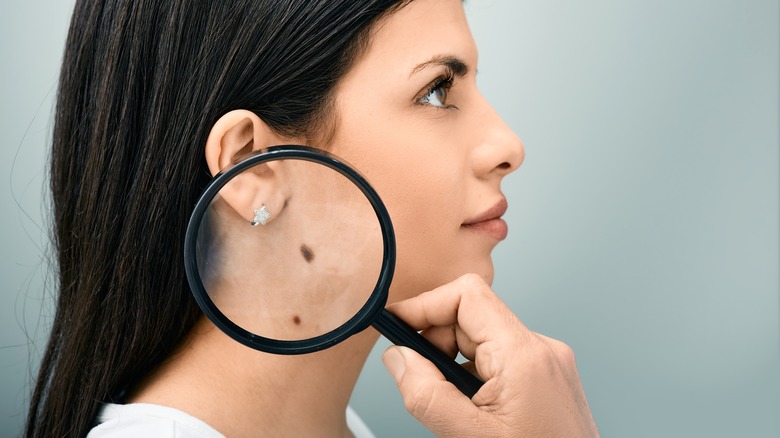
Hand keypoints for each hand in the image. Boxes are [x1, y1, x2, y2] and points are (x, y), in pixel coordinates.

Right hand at [382, 274, 598, 436]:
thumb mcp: (469, 436)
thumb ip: (426, 394)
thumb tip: (397, 357)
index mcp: (524, 356)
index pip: (467, 295)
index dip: (425, 305)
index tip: (395, 324)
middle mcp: (542, 350)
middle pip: (471, 317)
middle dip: (434, 342)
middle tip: (417, 379)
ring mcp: (547, 364)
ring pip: (482, 340)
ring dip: (451, 363)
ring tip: (451, 406)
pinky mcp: (547, 379)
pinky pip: (498, 360)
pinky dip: (472, 377)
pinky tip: (472, 410)